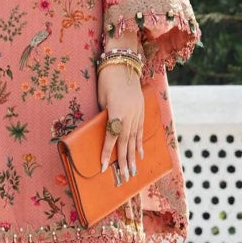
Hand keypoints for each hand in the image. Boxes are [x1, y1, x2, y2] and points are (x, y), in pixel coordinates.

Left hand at [96, 65, 144, 179]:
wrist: (123, 64)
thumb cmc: (107, 80)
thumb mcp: (101, 99)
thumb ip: (104, 116)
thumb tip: (105, 131)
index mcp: (116, 112)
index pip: (111, 137)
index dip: (107, 153)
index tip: (103, 167)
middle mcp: (129, 115)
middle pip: (125, 142)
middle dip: (123, 161)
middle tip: (123, 178)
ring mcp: (137, 113)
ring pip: (134, 139)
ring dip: (132, 157)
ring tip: (132, 172)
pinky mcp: (141, 111)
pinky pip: (140, 131)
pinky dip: (139, 143)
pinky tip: (140, 154)